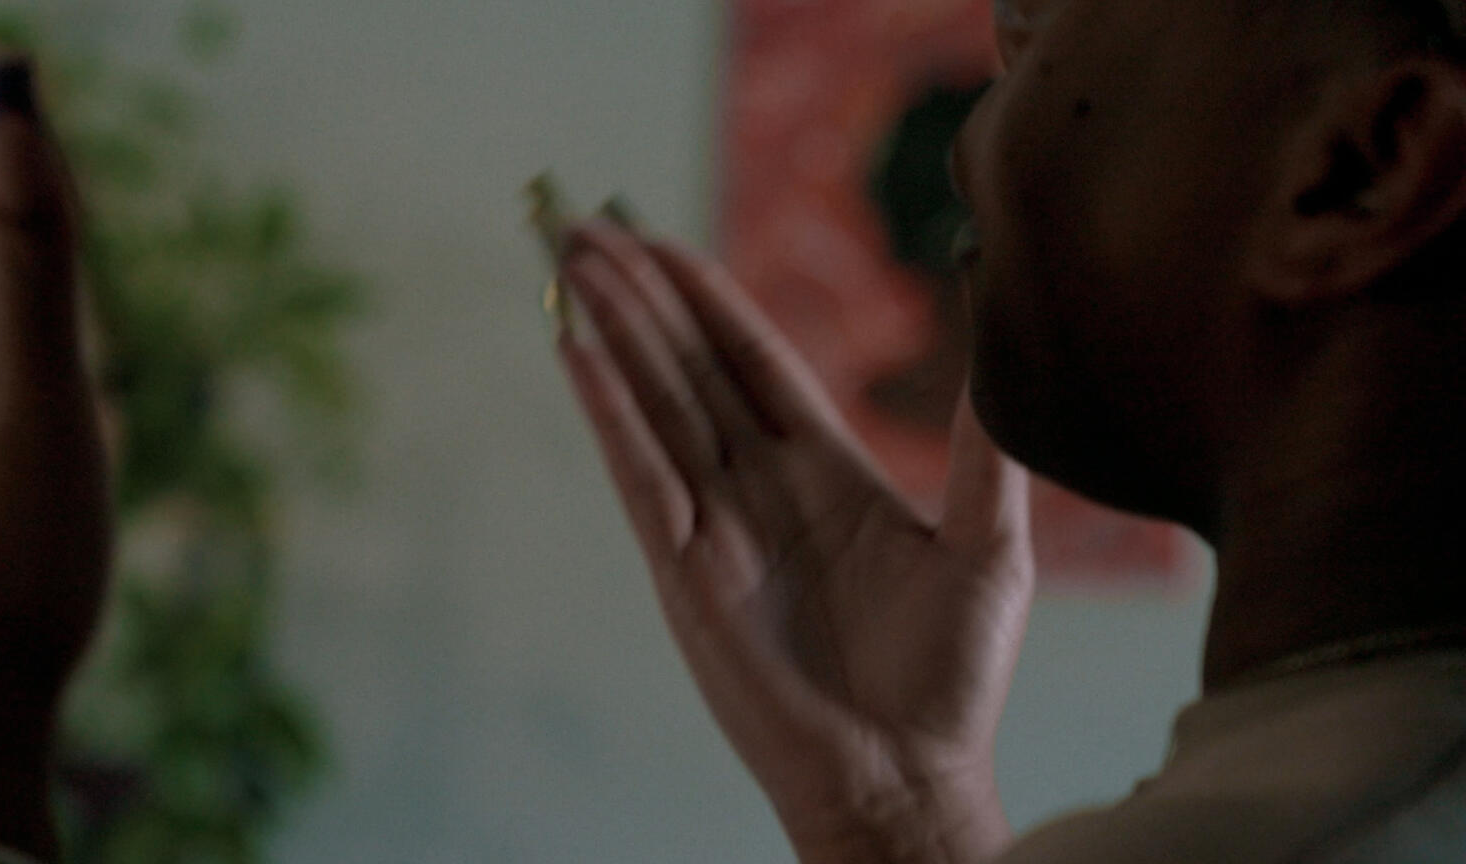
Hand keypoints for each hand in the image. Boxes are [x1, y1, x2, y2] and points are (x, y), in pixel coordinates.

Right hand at [553, 221, 1033, 863]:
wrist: (907, 773)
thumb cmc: (951, 676)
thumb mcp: (991, 542)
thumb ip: (986, 441)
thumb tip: (1011, 341)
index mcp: (824, 472)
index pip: (753, 359)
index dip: (707, 297)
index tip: (663, 239)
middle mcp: (757, 489)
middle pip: (686, 364)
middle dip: (639, 293)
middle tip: (588, 222)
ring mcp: (714, 525)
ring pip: (654, 401)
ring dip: (613, 328)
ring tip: (571, 259)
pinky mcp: (685, 567)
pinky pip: (638, 470)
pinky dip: (608, 409)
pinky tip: (577, 351)